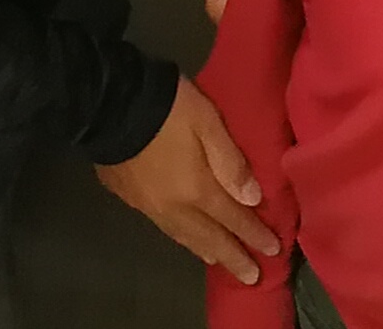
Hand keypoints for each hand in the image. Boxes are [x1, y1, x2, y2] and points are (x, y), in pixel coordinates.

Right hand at [98, 74, 276, 282]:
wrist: (109, 106)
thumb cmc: (166, 109)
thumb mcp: (206, 122)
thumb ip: (230, 160)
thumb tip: (253, 199)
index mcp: (197, 189)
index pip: (233, 218)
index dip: (254, 235)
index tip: (274, 251)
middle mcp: (175, 207)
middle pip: (210, 237)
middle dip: (234, 257)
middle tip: (253, 277)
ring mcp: (151, 206)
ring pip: (186, 237)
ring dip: (208, 250)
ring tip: (222, 262)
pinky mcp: (131, 199)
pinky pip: (165, 228)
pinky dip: (183, 239)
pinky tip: (186, 239)